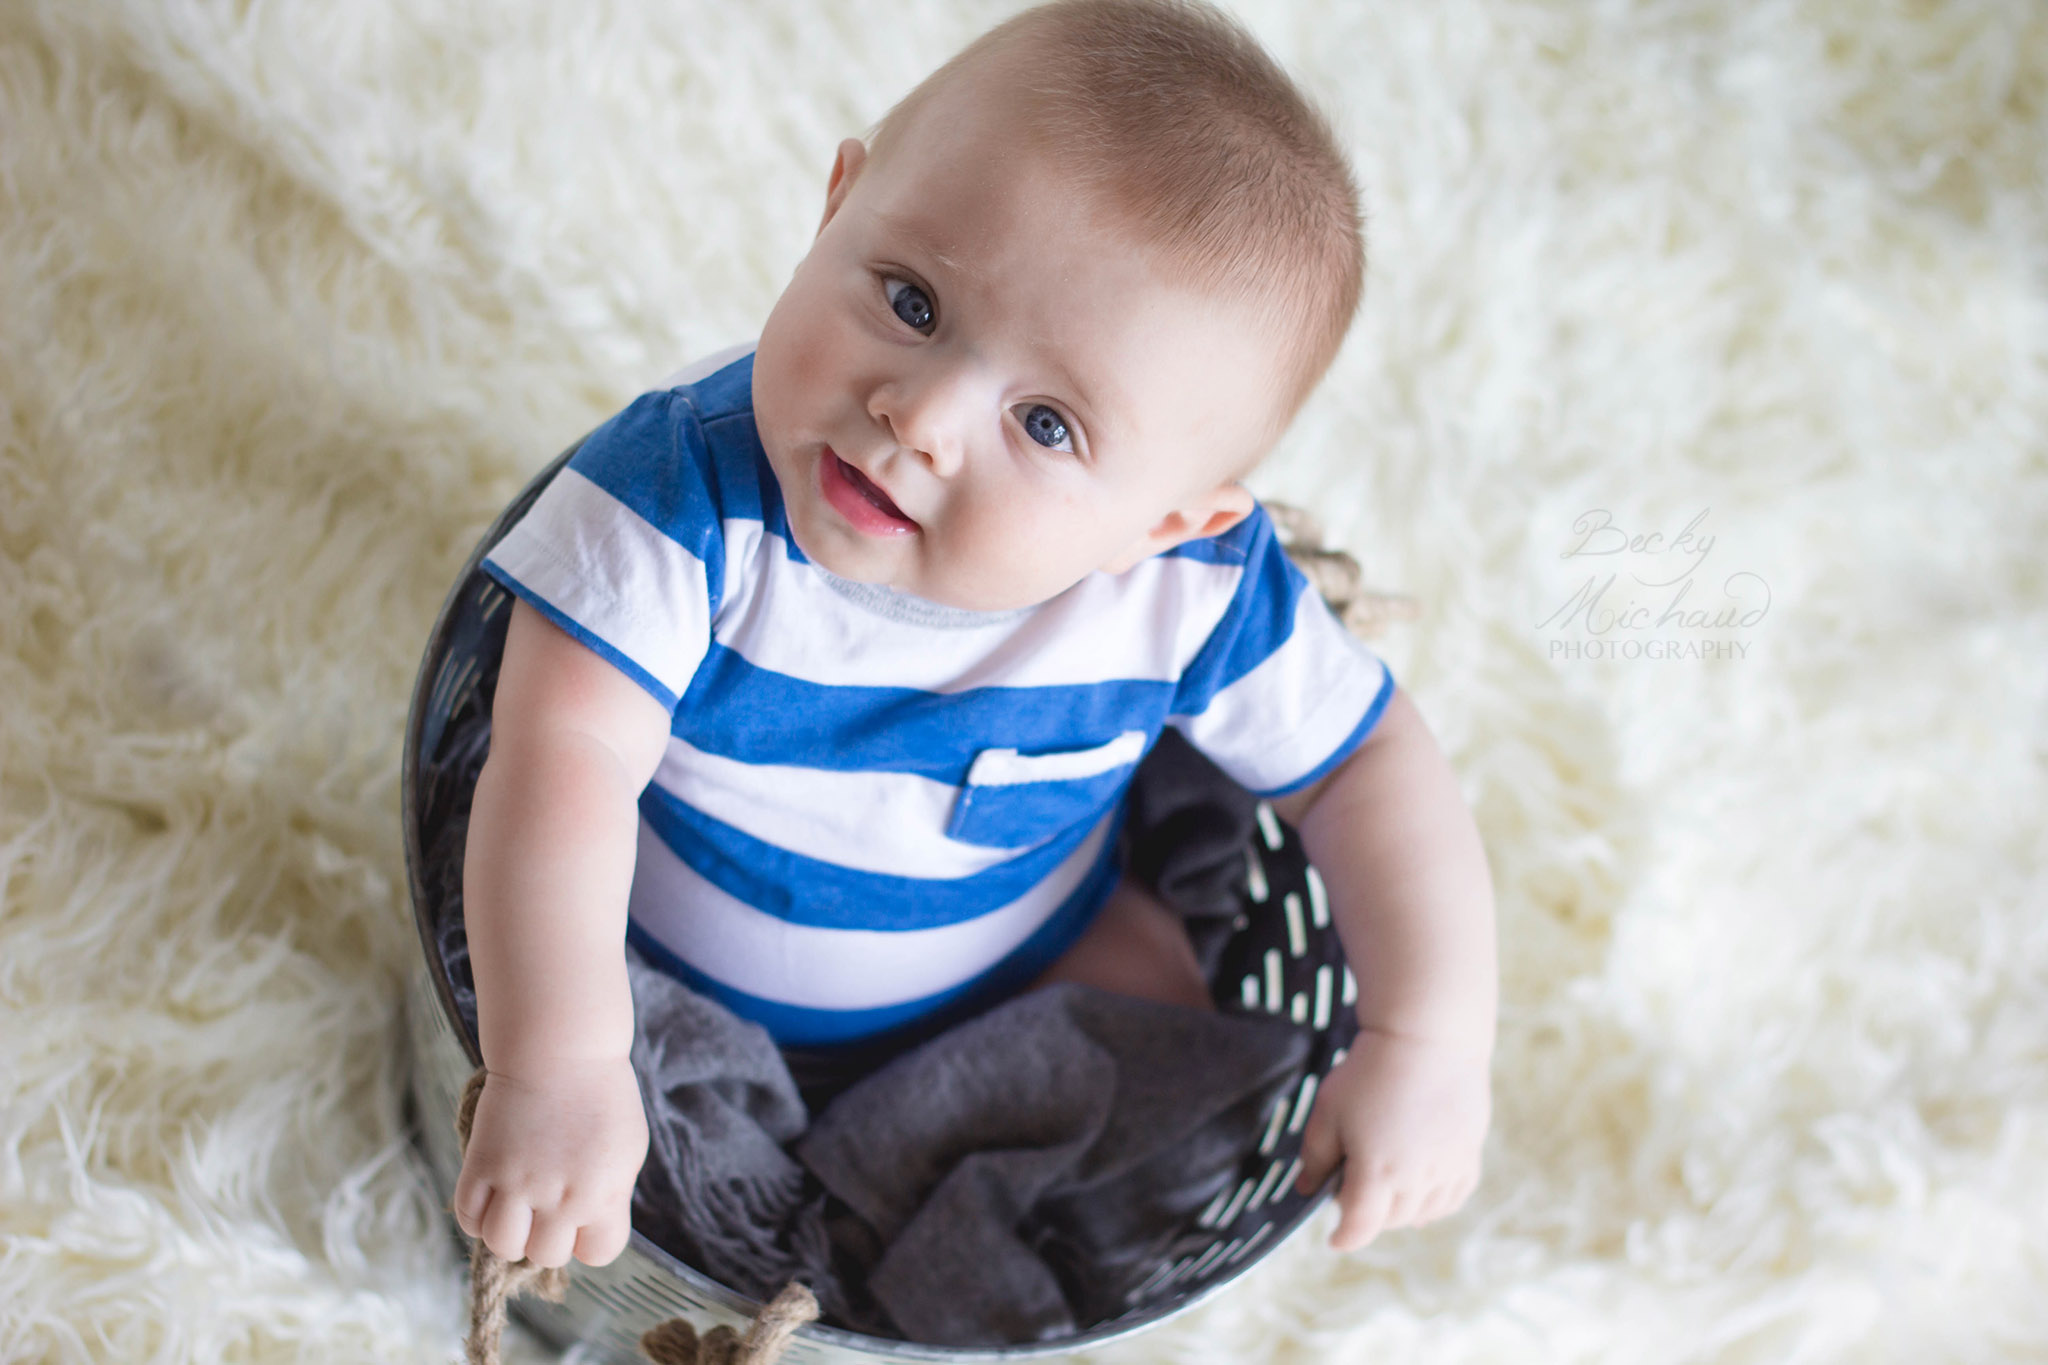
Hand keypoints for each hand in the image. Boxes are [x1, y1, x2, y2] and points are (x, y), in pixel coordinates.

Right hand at [452, 1055, 649, 1268]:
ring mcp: (520, 1182)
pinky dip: (477, 1216)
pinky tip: (490, 1196)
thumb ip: (610, 1194)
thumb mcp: (627, 1148)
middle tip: (544, 1205)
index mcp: (606, 1192)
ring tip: (514, 1206)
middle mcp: (564, 1196)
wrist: (562, 1047)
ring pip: (503, 1246)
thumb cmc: (601, 1094)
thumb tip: (588, 1228)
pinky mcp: (483, 1164)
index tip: (581, 1218)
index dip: (588, 1240)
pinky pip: (468, 1217)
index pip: (600, 1253)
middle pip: (547, 1255)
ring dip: (508, 1232)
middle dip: (545, 1236)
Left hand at [1292, 1027, 1490, 1249]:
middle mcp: (1417, 1180)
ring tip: (1386, 1190)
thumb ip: (1314, 1157)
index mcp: (1377, 1173)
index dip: (1344, 1237)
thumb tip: (1307, 1188)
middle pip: (1390, 1221)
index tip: (1334, 1239)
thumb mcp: (1327, 1112)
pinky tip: (1421, 1189)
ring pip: (1423, 1213)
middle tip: (1353, 1191)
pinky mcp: (1469, 1154)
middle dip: (1369, 1216)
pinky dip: (1435, 1202)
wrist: (1427, 1038)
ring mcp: (1448, 1169)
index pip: (1360, 1227)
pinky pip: (1453, 1196)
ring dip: (1401, 1211)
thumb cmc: (1370, 1072)